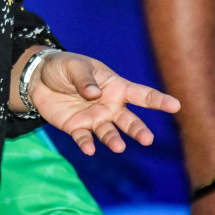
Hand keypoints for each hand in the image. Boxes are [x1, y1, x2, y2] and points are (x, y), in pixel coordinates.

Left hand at [26, 51, 179, 154]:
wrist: (39, 79)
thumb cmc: (64, 67)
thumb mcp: (74, 66)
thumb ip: (85, 79)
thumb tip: (95, 94)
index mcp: (115, 87)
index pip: (141, 94)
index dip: (159, 100)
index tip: (176, 106)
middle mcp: (109, 106)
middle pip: (129, 120)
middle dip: (138, 130)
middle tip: (147, 139)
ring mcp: (94, 118)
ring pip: (110, 132)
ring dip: (114, 140)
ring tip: (118, 147)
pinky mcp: (76, 128)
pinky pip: (84, 138)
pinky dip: (87, 144)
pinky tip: (90, 149)